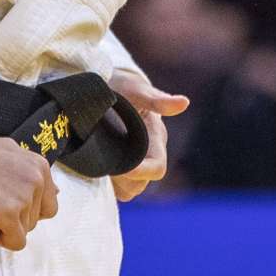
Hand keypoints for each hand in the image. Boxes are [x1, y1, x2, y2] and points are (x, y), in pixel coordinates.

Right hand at [0, 136, 58, 250]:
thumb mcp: (10, 151)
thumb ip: (30, 169)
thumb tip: (55, 188)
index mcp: (39, 166)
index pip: (48, 201)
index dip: (30, 209)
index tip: (13, 207)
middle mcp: (37, 181)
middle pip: (36, 218)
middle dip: (18, 219)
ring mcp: (24, 198)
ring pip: (25, 230)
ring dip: (8, 228)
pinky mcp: (9, 214)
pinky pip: (17, 241)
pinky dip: (4, 240)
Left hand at [108, 68, 188, 201]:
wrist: (108, 86)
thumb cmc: (125, 86)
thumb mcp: (137, 90)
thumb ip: (157, 100)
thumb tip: (184, 102)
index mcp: (155, 140)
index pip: (157, 168)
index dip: (142, 172)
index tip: (122, 168)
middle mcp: (146, 155)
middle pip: (141, 184)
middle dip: (124, 180)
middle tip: (103, 164)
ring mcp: (131, 162)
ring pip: (128, 190)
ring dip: (114, 184)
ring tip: (97, 165)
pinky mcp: (116, 166)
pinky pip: (115, 188)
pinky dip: (104, 184)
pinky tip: (91, 166)